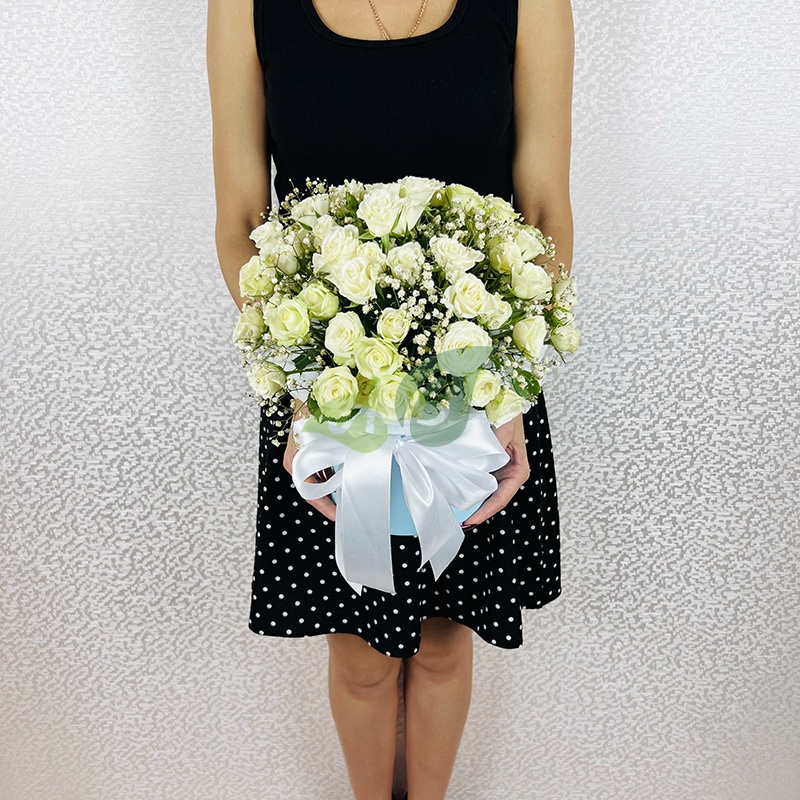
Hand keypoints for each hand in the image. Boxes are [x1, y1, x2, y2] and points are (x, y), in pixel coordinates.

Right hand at [283, 399, 336, 522]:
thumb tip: (361, 471)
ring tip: (348, 498)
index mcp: (295, 462)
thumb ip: (343, 455)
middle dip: (329, 501)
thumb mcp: (330, 437)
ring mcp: (299, 455)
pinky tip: (344, 479)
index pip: (310, 493)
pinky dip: (331, 475)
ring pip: (317, 479)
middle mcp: (294, 461)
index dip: (325, 507)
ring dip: (332, 488)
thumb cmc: (317, 412)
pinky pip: (319, 468)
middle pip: (313, 489)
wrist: (308, 389)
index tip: (338, 517)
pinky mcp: (307, 450)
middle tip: (345, 512)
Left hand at [459, 412, 530, 527]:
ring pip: (485, 492)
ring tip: (455, 512)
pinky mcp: (489, 465)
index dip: (486, 511)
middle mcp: (509, 473)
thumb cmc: (510, 412)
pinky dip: (469, 487)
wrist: (506, 398)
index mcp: (518, 470)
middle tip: (459, 522)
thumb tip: (486, 454)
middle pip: (493, 499)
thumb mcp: (505, 427)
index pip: (502, 498)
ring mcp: (498, 470)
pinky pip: (479, 480)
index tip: (472, 520)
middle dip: (477, 511)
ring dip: (472, 502)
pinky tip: (456, 493)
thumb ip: (497, 441)